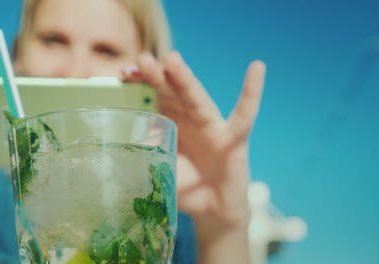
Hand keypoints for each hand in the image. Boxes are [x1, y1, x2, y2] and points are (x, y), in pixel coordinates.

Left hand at [123, 51, 265, 228]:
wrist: (212, 209)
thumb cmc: (185, 186)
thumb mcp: (159, 169)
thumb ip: (146, 155)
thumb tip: (122, 144)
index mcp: (171, 122)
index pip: (156, 96)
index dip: (142, 83)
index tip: (124, 74)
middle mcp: (190, 119)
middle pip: (172, 92)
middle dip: (157, 76)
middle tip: (142, 59)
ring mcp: (212, 126)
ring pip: (197, 99)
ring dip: (185, 79)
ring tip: (171, 59)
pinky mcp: (234, 139)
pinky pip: (244, 114)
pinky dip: (251, 92)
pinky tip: (257, 68)